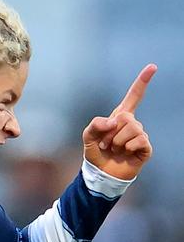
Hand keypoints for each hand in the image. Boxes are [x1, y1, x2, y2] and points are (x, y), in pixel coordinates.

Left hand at [82, 64, 156, 180]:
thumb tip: (114, 121)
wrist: (101, 174)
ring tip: (114, 150)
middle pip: (126, 117)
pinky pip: (139, 140)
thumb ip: (95, 124)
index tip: (152, 67)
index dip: (142, 82)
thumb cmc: (96, 154)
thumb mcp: (88, 136)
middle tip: (106, 144)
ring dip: (117, 141)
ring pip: (132, 128)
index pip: (133, 97)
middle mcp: (132, 124)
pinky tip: (124, 153)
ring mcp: (140, 135)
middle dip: (111, 132)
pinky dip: (127, 147)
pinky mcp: (145, 147)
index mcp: (120, 117)